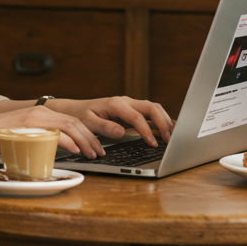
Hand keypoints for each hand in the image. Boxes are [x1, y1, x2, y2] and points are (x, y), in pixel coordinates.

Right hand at [0, 106, 105, 157]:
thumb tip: (52, 150)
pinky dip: (69, 141)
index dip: (87, 134)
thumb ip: (38, 138)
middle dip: (91, 138)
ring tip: (92, 153)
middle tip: (99, 151)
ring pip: (69, 126)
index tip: (95, 147)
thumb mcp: (22, 135)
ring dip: (85, 140)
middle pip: (75, 122)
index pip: (71, 120)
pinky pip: (55, 132)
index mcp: (40, 113)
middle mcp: (40, 112)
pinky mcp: (29, 126)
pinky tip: (76, 150)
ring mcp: (35, 118)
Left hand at [45, 97, 172, 147]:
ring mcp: (130, 105)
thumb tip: (121, 132)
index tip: (153, 143)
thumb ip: (105, 127)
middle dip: (162, 122)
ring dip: (164, 120)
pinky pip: (150, 112)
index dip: (146, 131)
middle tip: (168, 139)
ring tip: (171, 136)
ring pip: (154, 108)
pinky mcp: (132, 110)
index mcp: (116, 104)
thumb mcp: (88, 123)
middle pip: (151, 107)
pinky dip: (160, 119)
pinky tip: (168, 129)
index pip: (137, 116)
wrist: (75, 110)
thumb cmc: (80, 116)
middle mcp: (125, 101)